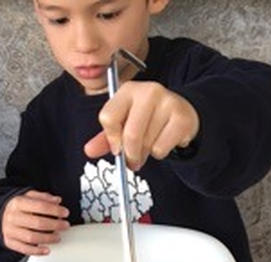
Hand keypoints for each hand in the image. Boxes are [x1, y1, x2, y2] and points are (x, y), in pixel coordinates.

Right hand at [1, 190, 69, 255]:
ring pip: (32, 238)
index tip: (65, 212)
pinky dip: (37, 251)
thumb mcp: (27, 196)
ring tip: (58, 237)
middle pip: (37, 223)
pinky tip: (46, 249)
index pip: (40, 206)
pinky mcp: (10, 242)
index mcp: (18, 203)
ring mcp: (11, 231)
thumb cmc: (15, 207)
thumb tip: (57, 200)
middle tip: (65, 225)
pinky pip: (25, 249)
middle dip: (55, 225)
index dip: (55, 210)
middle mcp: (13, 217)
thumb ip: (42, 197)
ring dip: (48, 239)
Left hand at [84, 81, 199, 170]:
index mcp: (128, 90)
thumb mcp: (125, 124)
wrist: (181, 114)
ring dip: (145, 155)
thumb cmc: (148, 119)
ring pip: (146, 144)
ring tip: (150, 148)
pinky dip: (160, 153)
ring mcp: (167, 102)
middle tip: (133, 162)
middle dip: (130, 155)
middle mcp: (148, 91)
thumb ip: (106, 137)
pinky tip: (165, 141)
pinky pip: (161, 148)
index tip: (117, 149)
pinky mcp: (181, 118)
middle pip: (129, 135)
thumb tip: (89, 150)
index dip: (111, 139)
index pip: (108, 117)